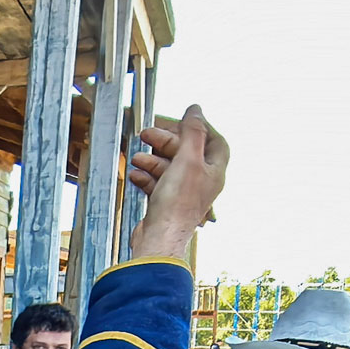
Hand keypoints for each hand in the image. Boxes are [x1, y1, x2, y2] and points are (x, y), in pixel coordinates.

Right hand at [126, 105, 229, 250]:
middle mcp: (201, 181)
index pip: (214, 141)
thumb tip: (196, 110)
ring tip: (136, 157)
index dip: (199, 127)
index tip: (182, 119)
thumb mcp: (187, 159)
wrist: (160, 238)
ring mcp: (184, 193)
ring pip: (169, 167)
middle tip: (147, 133)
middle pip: (186, 151)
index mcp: (213, 170)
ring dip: (152, 159)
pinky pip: (157, 183)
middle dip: (165, 141)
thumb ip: (192, 132)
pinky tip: (135, 174)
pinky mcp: (166, 203)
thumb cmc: (177, 204)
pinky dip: (146, 176)